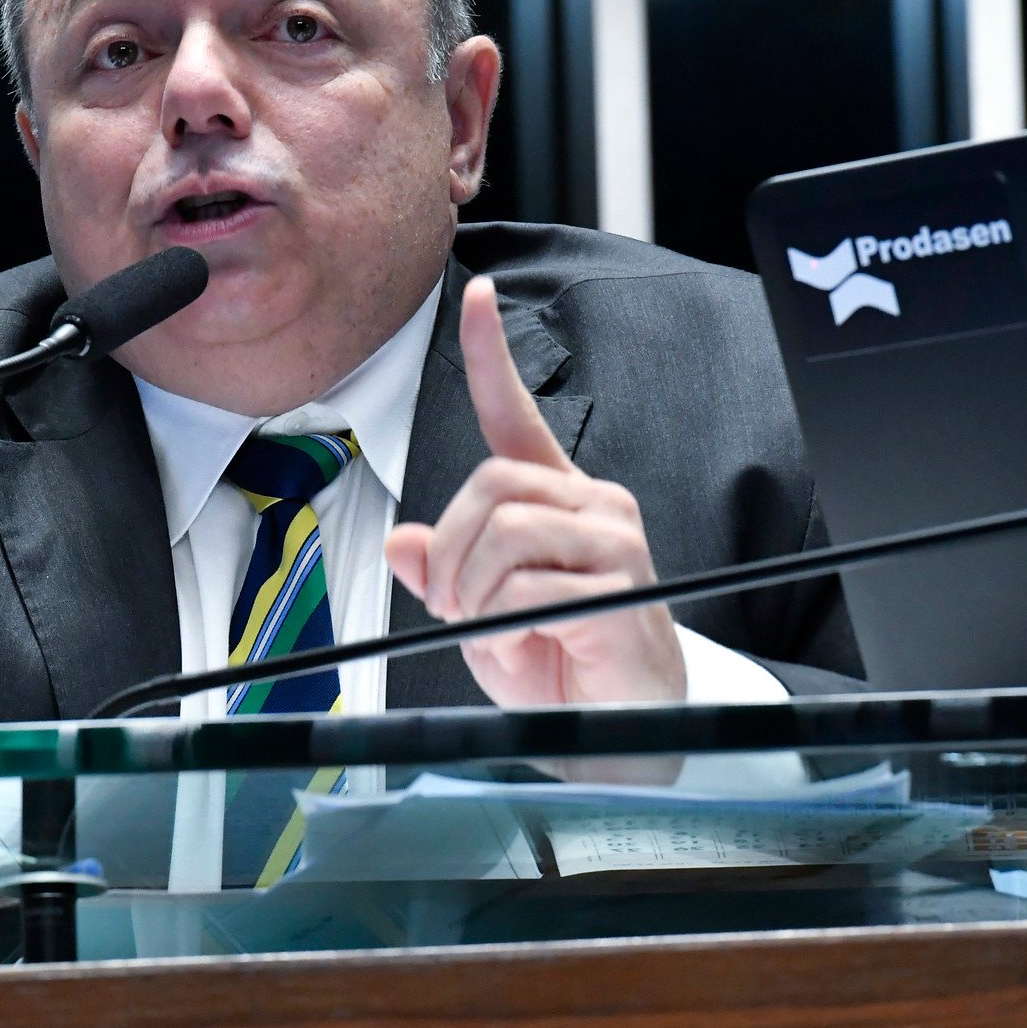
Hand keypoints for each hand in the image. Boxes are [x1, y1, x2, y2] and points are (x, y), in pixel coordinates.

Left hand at [383, 276, 684, 707]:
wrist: (617, 732)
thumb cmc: (557, 668)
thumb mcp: (477, 617)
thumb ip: (443, 573)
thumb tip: (404, 544)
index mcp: (553, 500)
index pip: (516, 413)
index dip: (490, 353)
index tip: (476, 295)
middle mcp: (591, 505)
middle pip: (489, 483)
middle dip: (454, 552)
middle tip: (459, 608)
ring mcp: (613, 540)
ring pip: (504, 528)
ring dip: (474, 591)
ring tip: (494, 630)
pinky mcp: (622, 586)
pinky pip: (526, 588)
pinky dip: (504, 624)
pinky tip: (532, 646)